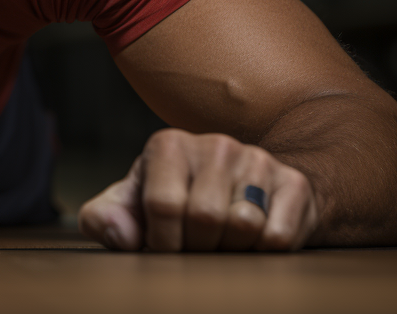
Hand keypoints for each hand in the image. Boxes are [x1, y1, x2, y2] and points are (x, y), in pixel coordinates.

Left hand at [78, 128, 317, 251]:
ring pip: (244, 225)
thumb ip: (103, 219)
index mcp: (168, 145)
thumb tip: (121, 235)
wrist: (237, 195)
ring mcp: (257, 159)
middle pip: (205, 217)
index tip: (162, 250)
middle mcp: (215, 144)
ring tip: (220, 242)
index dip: (162, 242)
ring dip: (230, 250)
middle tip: (194, 248)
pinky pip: (278, 236)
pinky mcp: (293, 183)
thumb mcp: (129, 208)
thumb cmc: (172, 203)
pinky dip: (262, 252)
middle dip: (196, 248)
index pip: (163, 204)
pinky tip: (250, 241)